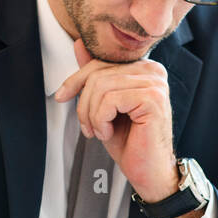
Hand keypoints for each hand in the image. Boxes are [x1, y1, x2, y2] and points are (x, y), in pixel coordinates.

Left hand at [55, 39, 187, 217]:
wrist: (149, 172)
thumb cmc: (130, 143)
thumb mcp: (105, 106)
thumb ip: (96, 75)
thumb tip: (79, 44)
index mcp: (144, 69)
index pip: (101, 62)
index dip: (76, 80)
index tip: (62, 96)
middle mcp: (153, 71)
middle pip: (98, 73)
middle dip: (84, 104)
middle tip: (88, 128)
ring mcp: (155, 83)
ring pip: (101, 87)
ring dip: (92, 115)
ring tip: (100, 132)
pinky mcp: (153, 98)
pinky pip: (110, 100)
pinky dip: (101, 120)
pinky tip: (109, 133)